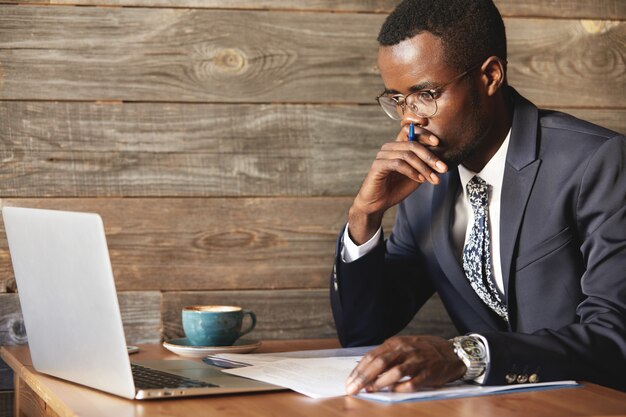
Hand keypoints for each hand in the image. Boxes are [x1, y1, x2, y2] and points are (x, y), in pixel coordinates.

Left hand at [345, 335, 464, 394]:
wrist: (451, 353)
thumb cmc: (422, 351)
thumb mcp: (402, 347)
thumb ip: (386, 356)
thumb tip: (364, 370)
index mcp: (395, 343)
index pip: (372, 356)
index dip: (358, 370)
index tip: (349, 382)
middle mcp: (405, 350)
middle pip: (379, 363)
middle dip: (363, 377)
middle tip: (352, 389)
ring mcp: (417, 361)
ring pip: (394, 372)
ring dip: (379, 383)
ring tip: (368, 390)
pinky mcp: (428, 373)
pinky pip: (412, 382)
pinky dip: (400, 388)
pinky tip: (391, 392)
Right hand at [348, 126, 447, 243]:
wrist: (377, 203)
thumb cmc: (396, 188)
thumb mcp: (416, 175)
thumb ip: (425, 166)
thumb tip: (442, 161)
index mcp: (397, 146)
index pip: (410, 130)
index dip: (424, 133)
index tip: (438, 142)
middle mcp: (389, 148)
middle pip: (412, 144)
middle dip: (430, 157)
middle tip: (443, 168)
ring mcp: (382, 156)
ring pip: (407, 155)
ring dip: (423, 167)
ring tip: (433, 178)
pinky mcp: (378, 166)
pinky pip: (398, 164)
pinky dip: (412, 172)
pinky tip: (420, 180)